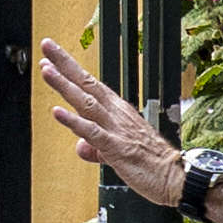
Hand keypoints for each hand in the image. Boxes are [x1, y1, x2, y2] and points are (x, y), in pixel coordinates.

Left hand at [30, 40, 182, 202]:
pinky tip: (57, 112)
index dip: (70, 71)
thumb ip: (95, 147)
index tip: (51, 58)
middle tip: (46, 45)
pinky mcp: (116, 147)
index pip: (90, 85)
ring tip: (47, 71)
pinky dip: (74, 122)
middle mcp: (116, 114)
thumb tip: (81, 147)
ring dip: (65, 86)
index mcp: (117, 111)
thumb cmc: (149, 161)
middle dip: (64, 64)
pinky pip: (92, 132)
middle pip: (87, 84)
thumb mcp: (116, 151)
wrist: (175, 177)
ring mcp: (116, 129)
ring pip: (86, 103)